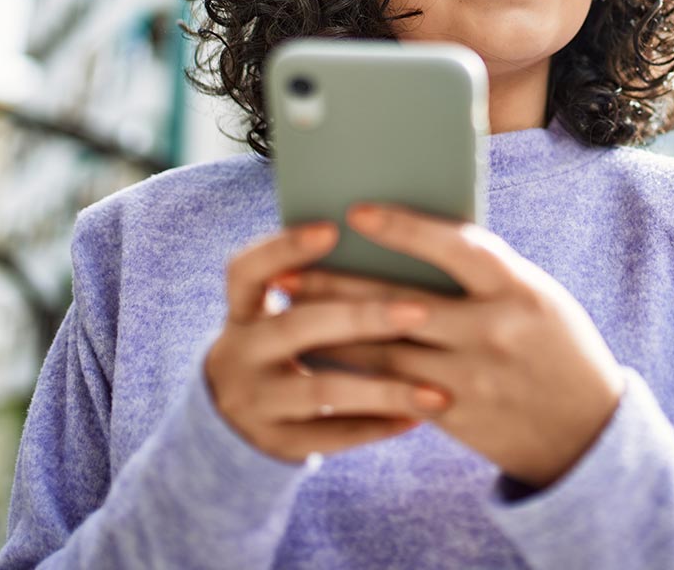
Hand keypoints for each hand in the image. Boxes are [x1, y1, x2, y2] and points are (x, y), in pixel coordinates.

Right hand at [204, 222, 453, 463]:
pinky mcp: (278, 444)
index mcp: (242, 309)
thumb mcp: (279, 313)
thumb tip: (398, 241)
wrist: (234, 426)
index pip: (249, 269)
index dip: (285, 247)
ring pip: (323, 390)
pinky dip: (381, 424)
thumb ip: (320, 284)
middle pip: (298, 325)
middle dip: (362, 316)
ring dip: (385, 387)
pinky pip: (335, 435)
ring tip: (440, 389)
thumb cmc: (287, 344)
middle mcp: (239, 353)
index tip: (333, 228)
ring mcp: (255, 403)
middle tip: (421, 311)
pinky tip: (422, 414)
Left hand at [284, 205, 625, 488]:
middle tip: (288, 271)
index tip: (357, 212)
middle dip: (338, 286)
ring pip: (385, 351)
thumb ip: (482, 273)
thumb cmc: (556, 343)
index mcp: (518, 287)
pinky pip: (392, 389)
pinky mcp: (455, 414)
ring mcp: (472, 377)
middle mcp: (493, 331)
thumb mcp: (535, 295)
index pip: (455, 247)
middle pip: (400, 304)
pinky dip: (352, 372)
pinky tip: (320, 357)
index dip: (405, 228)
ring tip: (290, 311)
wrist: (586, 431)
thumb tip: (411, 243)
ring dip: (331, 332)